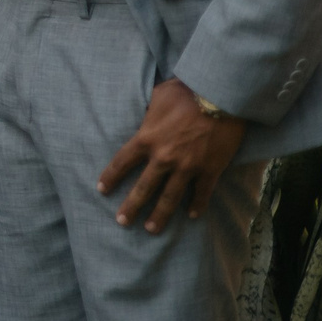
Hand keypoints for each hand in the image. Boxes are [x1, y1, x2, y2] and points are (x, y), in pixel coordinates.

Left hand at [98, 79, 245, 233]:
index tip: (102, 190)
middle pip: (143, 188)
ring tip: (151, 229)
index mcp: (146, 138)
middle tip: (121, 221)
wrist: (219, 96)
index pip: (121, 162)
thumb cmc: (185, 91)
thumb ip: (148, 112)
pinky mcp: (210, 170)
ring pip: (170, 198)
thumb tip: (144, 115)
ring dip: (160, 215)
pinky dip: (197, 205)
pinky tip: (192, 215)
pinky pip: (201, 193)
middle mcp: (163, 157)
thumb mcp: (156, 97)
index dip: (110, 177)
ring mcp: (187, 167)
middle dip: (131, 206)